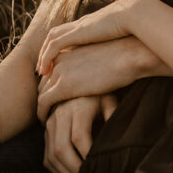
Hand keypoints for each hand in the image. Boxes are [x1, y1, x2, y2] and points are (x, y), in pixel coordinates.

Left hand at [36, 37, 156, 121]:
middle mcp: (61, 58)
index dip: (50, 85)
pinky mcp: (64, 86)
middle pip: (43, 82)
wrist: (132, 55)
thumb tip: (94, 72)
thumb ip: (90, 62)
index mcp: (70, 50)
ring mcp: (60, 71)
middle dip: (44, 97)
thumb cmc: (125, 56)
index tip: (55, 99)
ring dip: (42, 107)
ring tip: (47, 120)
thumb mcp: (101, 55)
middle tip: (48, 112)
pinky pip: (43, 103)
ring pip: (41, 93)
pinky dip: (42, 113)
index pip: (51, 70)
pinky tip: (46, 122)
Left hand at [37, 0, 138, 76]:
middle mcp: (82, 24)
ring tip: (41, 73)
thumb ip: (118, 42)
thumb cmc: (138, 29)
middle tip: (43, 69)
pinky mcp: (77, 34)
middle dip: (47, 51)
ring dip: (43, 56)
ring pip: (51, 41)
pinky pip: (53, 47)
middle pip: (56, 35)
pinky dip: (46, 58)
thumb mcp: (124, 35)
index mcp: (93, 24)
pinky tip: (44, 71)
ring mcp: (79, 28)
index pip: (70, 32)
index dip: (61, 47)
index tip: (58, 63)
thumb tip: (125, 52)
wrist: (137, 17)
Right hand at [43, 95, 117, 172]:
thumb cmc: (99, 94)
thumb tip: (117, 137)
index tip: (98, 164)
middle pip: (61, 148)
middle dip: (75, 168)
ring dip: (65, 172)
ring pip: (52, 155)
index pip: (79, 136)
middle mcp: (60, 115)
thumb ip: (113, 115)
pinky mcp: (46, 132)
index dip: (87, 154)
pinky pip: (46, 157)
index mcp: (78, 107)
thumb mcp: (109, 99)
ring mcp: (50, 123)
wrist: (78, 83)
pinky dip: (57, 170)